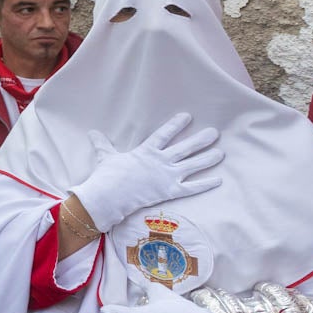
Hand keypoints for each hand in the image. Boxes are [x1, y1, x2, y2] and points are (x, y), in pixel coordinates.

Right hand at [69, 113, 222, 231]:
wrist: (110, 195)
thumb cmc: (108, 175)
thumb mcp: (106, 156)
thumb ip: (103, 144)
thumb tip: (92, 132)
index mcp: (146, 151)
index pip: (164, 134)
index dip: (176, 124)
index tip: (188, 116)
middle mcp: (161, 161)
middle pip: (185, 148)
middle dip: (201, 140)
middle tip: (214, 133)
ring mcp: (167, 176)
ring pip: (192, 165)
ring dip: (207, 159)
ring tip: (221, 153)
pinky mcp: (170, 191)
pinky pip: (192, 188)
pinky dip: (205, 184)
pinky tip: (218, 180)